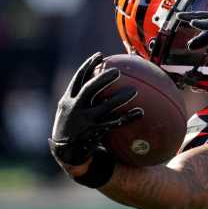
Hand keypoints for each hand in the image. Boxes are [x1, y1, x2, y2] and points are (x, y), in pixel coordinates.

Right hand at [49, 53, 142, 167]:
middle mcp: (74, 109)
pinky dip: (127, 117)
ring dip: (119, 98)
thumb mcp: (71, 110)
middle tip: (117, 71)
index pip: (77, 79)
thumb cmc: (74, 126)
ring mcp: (83, 122)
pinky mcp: (93, 133)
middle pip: (88, 90)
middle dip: (102, 79)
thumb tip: (101, 81)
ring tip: (134, 90)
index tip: (100, 56)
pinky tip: (141, 112)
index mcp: (67, 100)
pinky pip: (113, 123)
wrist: (66, 152)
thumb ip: (83, 97)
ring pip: (103, 107)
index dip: (88, 66)